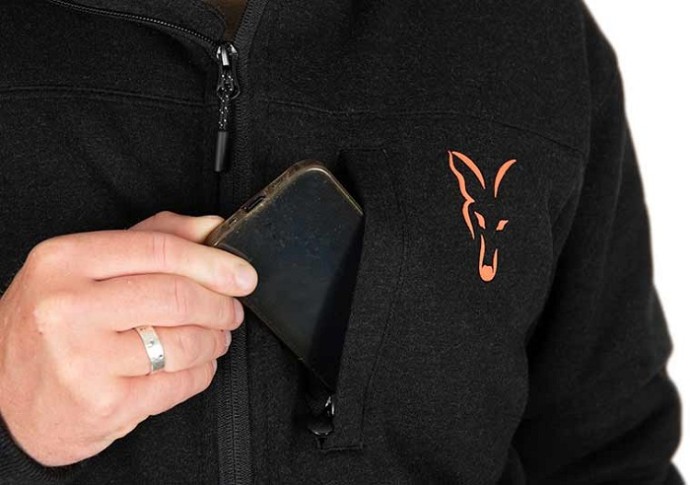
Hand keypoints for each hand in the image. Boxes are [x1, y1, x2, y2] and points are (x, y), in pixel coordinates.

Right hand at [0, 212, 257, 466]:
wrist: (3, 396)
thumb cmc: (51, 324)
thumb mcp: (84, 268)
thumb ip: (151, 239)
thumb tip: (211, 228)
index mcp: (65, 261)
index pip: (161, 249)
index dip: (214, 262)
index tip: (243, 274)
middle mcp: (68, 308)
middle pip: (177, 296)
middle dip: (220, 304)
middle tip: (232, 309)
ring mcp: (83, 359)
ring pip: (184, 342)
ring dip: (214, 340)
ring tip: (215, 337)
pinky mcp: (102, 403)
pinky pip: (178, 383)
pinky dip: (200, 372)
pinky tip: (195, 364)